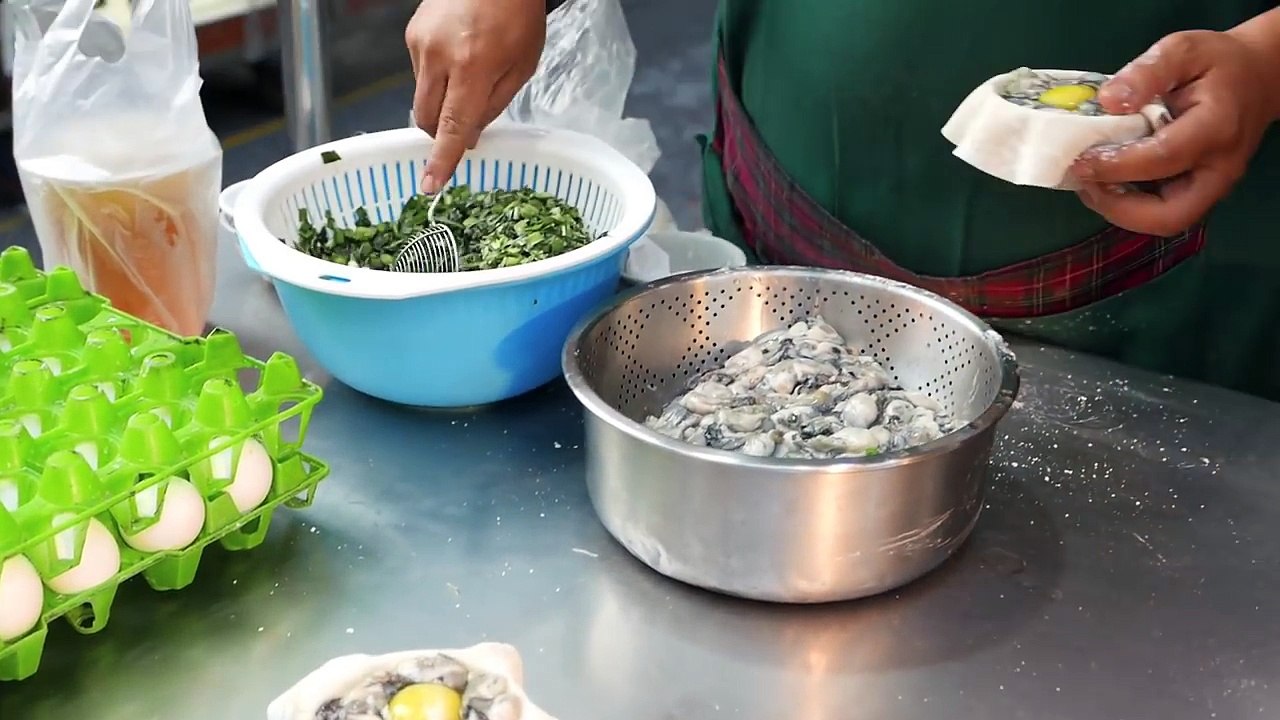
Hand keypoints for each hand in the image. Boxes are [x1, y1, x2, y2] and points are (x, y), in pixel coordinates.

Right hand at [405, 0, 545, 192]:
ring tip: (468, 75)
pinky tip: (458, 56)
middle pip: (426, 117)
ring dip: (441, 102)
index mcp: (472, 67)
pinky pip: (420, 73)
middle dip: (442, 131)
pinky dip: (437, 78)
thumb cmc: (518, 15)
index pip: (452, 126)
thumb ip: (493, 106)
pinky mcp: (411, 34)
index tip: (429, 185)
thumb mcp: (521, 67)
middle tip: (465, 127)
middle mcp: (438, 56)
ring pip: (422, 96)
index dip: (442, 159)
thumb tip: (470, 138)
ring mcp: (419, 43)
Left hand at [1068, 30, 1276, 235]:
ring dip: (1121, 210)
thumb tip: (1108, 100)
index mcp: (1217, 126)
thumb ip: (1147, 71)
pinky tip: (1109, 181)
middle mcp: (1220, 167)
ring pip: (1167, 221)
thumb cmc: (1217, 63)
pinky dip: (1132, 205)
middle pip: (1169, 214)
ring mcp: (1215, 185)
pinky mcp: (1203, 191)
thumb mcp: (1183, 49)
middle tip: (1085, 182)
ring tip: (1091, 182)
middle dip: (1118, 208)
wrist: (1257, 78)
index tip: (1079, 161)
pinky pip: (1166, 212)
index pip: (1163, 158)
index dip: (1116, 165)